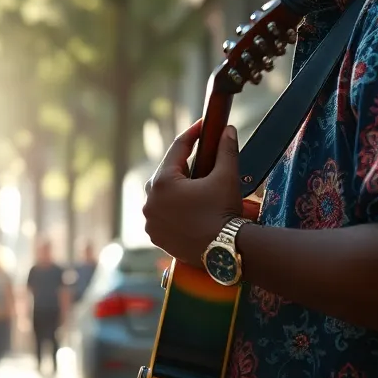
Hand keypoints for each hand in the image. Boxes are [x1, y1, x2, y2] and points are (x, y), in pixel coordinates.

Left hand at [142, 120, 243, 264]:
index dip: (193, 135)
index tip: (203, 126)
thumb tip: (228, 130)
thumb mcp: (226, 177)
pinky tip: (185, 205)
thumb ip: (226, 150)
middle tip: (200, 156)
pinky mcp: (155, 236)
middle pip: (166, 173)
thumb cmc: (224, 212)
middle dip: (182, 164)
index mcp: (163, 182)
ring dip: (174, 187)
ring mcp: (150, 221)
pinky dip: (170, 208)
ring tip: (193, 183)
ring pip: (161, 195)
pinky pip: (160, 214)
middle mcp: (150, 201)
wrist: (225, 252)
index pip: (177, 149)